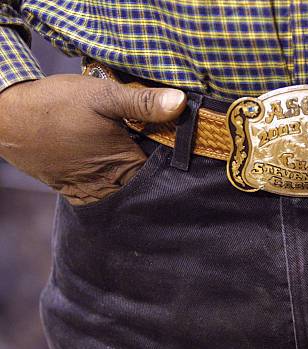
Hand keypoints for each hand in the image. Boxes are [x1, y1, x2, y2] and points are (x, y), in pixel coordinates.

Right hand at [0, 74, 185, 204]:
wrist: (6, 118)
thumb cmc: (56, 105)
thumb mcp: (102, 95)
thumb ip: (143, 102)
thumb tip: (182, 103)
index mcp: (126, 166)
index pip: (167, 172)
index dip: (178, 158)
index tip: (187, 144)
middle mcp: (112, 186)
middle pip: (147, 183)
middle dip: (159, 169)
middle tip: (166, 148)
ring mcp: (93, 192)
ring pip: (127, 189)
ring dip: (136, 176)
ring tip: (140, 154)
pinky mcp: (75, 191)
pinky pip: (106, 192)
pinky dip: (115, 182)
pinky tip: (114, 162)